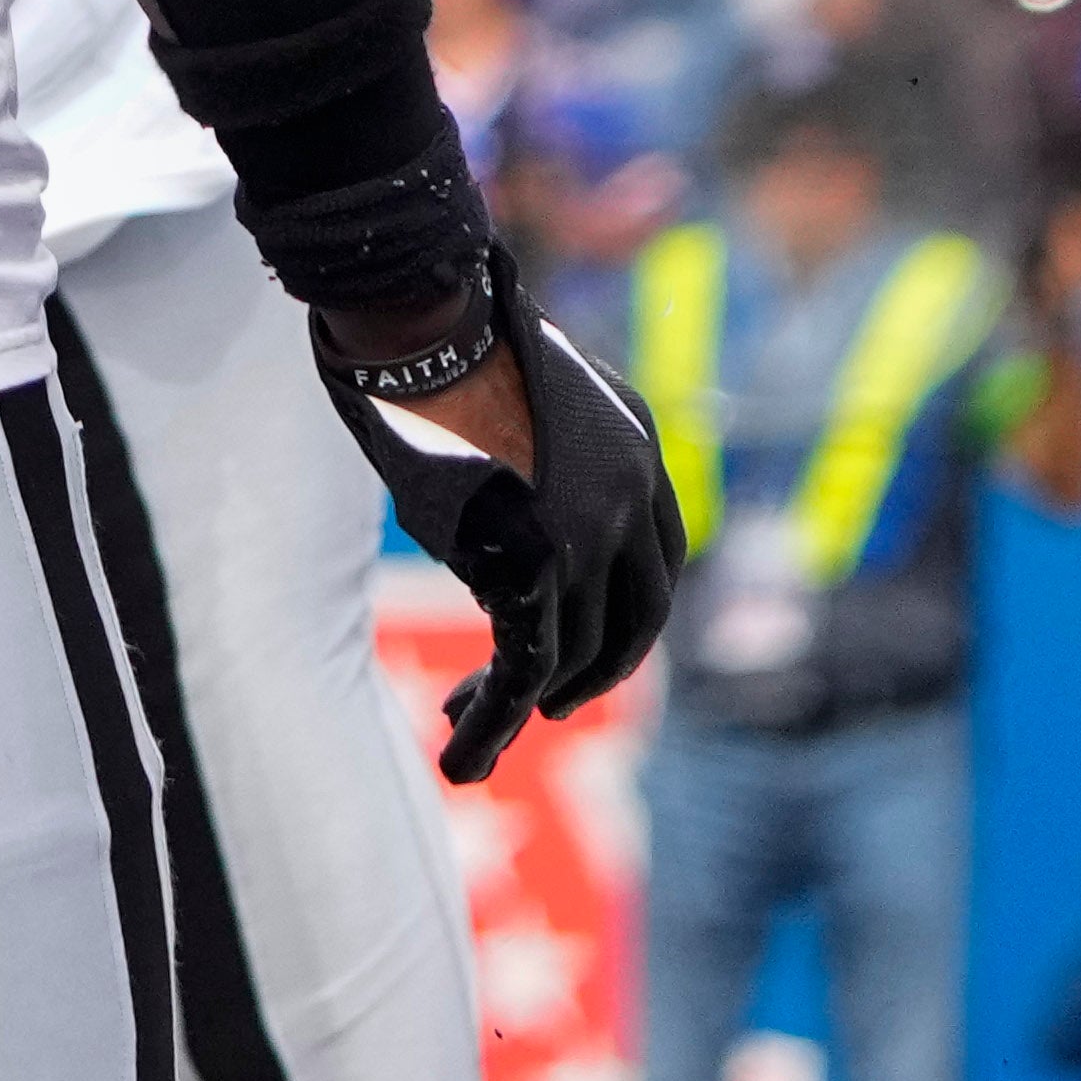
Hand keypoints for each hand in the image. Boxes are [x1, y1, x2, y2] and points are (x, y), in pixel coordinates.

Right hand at [315, 242, 682, 782]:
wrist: (424, 326)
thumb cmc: (448, 338)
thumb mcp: (529, 383)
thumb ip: (547, 438)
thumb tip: (516, 477)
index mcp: (640, 447)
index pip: (657, 561)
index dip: (622, 613)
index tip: (578, 639)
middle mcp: (630, 497)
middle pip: (636, 618)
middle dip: (595, 671)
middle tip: (551, 704)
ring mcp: (588, 536)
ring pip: (570, 652)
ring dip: (527, 700)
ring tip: (471, 725)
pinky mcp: (534, 569)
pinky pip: (520, 668)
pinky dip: (495, 722)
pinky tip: (463, 755)